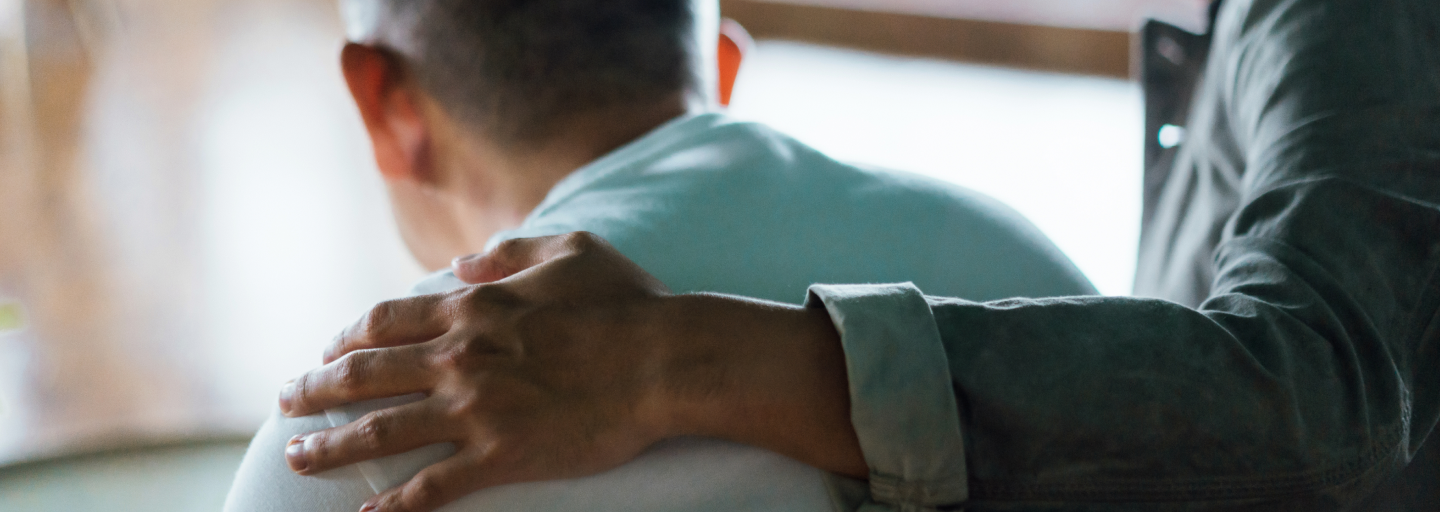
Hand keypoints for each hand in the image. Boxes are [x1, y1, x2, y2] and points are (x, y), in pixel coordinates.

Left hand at [279, 232, 864, 511]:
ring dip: (330, 446)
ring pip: (380, 431)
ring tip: (297, 457)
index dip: (347, 337)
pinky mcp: (500, 455)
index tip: (328, 350)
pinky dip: (393, 505)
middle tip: (287, 403)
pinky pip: (431, 486)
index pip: (385, 322)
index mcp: (473, 307)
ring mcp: (476, 409)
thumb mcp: (571, 249)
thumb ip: (511, 251)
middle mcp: (460, 357)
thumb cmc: (627, 304)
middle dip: (316, 390)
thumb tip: (464, 260)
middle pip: (364, 374)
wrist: (666, 360)